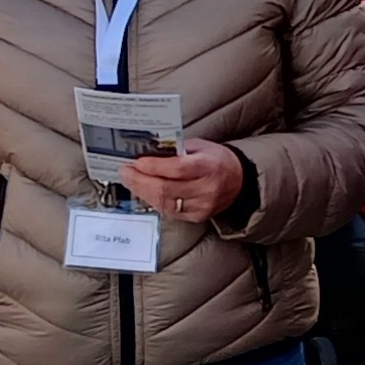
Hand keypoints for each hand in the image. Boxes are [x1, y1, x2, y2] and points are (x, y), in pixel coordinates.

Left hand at [120, 134, 243, 223]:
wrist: (240, 181)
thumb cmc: (216, 160)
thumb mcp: (200, 147)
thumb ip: (176, 150)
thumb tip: (147, 153)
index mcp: (209, 166)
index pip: (177, 169)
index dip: (153, 167)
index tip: (136, 162)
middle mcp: (206, 189)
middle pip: (166, 189)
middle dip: (140, 181)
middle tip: (125, 172)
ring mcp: (202, 206)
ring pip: (164, 203)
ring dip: (143, 192)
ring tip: (131, 181)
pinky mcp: (197, 217)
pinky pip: (169, 211)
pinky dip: (154, 201)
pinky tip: (145, 192)